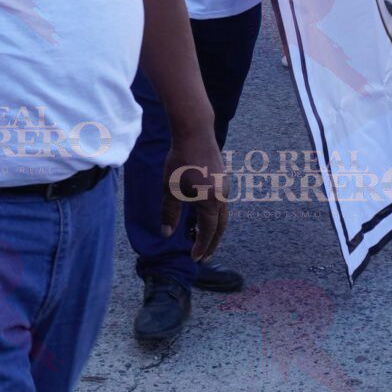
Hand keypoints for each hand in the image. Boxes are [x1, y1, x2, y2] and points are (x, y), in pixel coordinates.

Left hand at [161, 127, 229, 261]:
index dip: (202, 246)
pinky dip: (215, 216)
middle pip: (220, 226)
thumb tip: (166, 234)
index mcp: (210, 202)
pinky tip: (205, 216)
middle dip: (212, 243)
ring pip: (223, 215)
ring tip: (203, 239)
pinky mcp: (223, 180)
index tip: (195, 258)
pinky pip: (222, 204)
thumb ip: (169, 213)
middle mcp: (222, 197)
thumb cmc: (180, 161)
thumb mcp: (170, 189)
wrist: (196, 133)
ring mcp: (225, 188)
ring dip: (214, 230)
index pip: (208, 231)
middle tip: (204, 257)